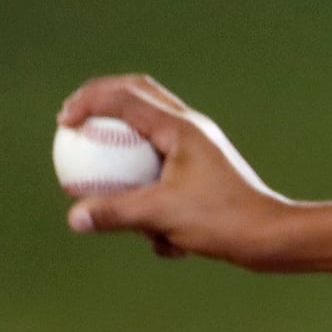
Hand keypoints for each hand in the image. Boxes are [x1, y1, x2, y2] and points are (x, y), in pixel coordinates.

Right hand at [57, 74, 289, 266]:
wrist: (269, 236)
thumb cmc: (221, 220)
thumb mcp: (161, 216)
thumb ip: (116, 212)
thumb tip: (73, 216)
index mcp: (180, 127)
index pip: (126, 97)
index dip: (88, 102)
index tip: (62, 122)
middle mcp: (190, 128)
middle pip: (138, 96)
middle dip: (101, 101)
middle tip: (71, 120)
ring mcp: (197, 146)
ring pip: (148, 130)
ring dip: (122, 143)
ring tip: (94, 166)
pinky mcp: (200, 168)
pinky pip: (161, 165)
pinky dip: (146, 187)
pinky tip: (150, 230)